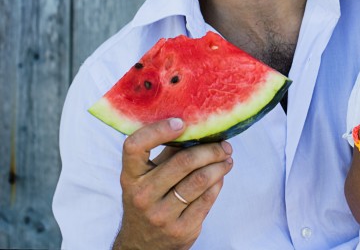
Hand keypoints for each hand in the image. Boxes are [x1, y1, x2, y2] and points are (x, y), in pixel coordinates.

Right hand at [112, 118, 233, 249]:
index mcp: (131, 177)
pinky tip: (220, 177)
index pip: (135, 146)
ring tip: (227, 158)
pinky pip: (207, 199)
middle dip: (210, 150)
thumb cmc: (150, 199)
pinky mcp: (181, 230)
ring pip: (200, 180)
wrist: (142, 246)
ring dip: (219, 166)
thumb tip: (198, 125)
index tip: (182, 123)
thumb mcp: (148, 176)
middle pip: (183, 162)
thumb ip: (168, 152)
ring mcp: (161, 215)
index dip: (158, 130)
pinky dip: (218, 184)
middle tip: (224, 145)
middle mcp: (142, 196)